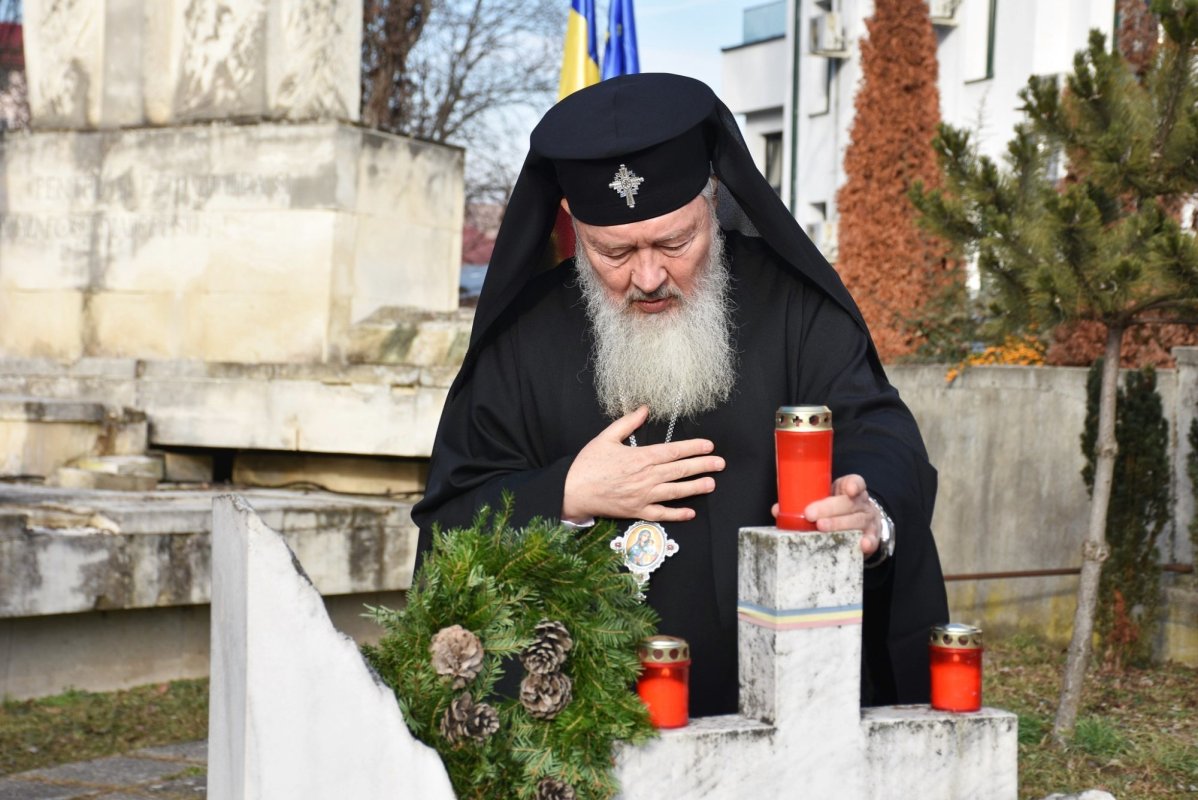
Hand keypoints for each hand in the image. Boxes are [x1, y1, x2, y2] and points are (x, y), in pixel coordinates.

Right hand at [563, 406, 724, 522]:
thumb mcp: (606, 437)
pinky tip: (690, 512)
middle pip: (680, 470)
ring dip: (695, 487)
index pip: (674, 451)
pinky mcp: (637, 511)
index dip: (693, 448)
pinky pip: (662, 514)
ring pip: (675, 491)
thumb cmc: (588, 464)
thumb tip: (644, 409)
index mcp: (640, 457)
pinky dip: (677, 514)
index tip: (708, 446)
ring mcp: (643, 496)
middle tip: (720, 464)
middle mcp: (646, 477)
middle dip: (703, 466)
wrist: (573, 491)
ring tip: (711, 484)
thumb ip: (628, 423)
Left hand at [770, 474, 881, 555]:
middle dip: (829, 508)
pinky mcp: (873, 536)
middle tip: (810, 514)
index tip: (847, 489)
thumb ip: (804, 501)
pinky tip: (862, 545)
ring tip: (822, 528)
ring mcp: (868, 520)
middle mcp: (861, 503)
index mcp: (848, 490)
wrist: (862, 523)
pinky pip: (872, 539)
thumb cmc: (836, 508)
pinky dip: (868, 542)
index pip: (855, 482)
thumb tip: (776, 510)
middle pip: (848, 504)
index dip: (852, 484)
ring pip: (856, 521)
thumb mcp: (824, 499)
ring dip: (839, 525)